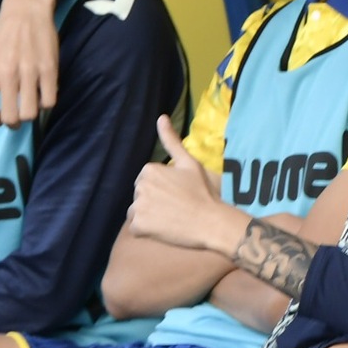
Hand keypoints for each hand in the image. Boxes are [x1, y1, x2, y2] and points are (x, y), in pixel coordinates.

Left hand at [0, 0, 57, 124]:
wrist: (25, 11)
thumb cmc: (2, 40)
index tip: (0, 117)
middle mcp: (6, 73)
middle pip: (11, 119)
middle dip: (14, 123)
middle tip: (17, 114)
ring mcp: (29, 71)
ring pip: (30, 113)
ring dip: (30, 114)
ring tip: (29, 104)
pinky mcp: (49, 68)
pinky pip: (49, 101)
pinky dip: (45, 103)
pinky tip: (41, 94)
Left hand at [126, 116, 244, 253]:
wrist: (211, 221)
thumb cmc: (202, 191)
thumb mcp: (189, 163)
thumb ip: (171, 141)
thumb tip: (161, 117)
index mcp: (149, 170)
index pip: (145, 181)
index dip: (161, 189)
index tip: (177, 195)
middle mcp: (140, 186)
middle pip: (140, 196)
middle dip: (152, 201)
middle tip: (174, 207)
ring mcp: (138, 206)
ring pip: (137, 211)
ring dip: (148, 216)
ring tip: (169, 219)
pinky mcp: (139, 225)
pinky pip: (136, 228)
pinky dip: (147, 231)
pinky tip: (163, 229)